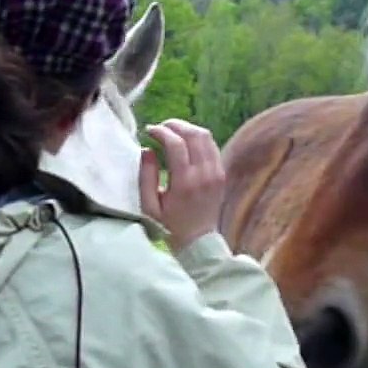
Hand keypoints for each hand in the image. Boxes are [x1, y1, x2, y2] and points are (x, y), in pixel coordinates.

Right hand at [139, 119, 225, 250]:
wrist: (198, 242)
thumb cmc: (169, 226)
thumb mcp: (149, 206)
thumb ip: (146, 176)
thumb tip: (147, 150)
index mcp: (184, 183)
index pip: (176, 144)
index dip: (161, 131)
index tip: (149, 131)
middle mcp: (204, 175)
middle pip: (194, 134)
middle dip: (175, 125)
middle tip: (160, 127)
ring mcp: (216, 173)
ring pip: (206, 137)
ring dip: (188, 129)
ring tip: (172, 132)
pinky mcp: (221, 174)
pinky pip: (212, 147)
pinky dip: (198, 139)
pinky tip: (186, 143)